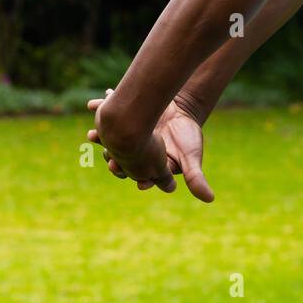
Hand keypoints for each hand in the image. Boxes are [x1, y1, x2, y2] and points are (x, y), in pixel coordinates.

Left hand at [86, 89, 213, 200]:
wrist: (183, 110)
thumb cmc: (188, 136)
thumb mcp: (192, 157)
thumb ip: (195, 177)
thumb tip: (210, 199)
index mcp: (144, 164)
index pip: (132, 173)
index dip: (126, 173)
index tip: (120, 170)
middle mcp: (131, 150)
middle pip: (116, 156)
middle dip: (108, 156)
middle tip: (107, 158)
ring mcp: (126, 134)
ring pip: (108, 137)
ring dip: (99, 136)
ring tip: (92, 135)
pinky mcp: (125, 117)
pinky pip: (111, 112)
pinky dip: (101, 106)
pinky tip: (93, 104)